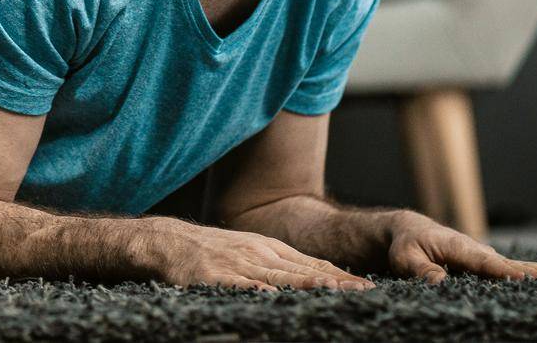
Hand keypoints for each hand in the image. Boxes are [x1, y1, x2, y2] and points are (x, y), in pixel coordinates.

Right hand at [147, 219, 376, 291]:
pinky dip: (257, 289)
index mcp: (270, 248)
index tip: (367, 286)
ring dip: (306, 283)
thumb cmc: (213, 251)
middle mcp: (259, 253)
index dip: (340, 275)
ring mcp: (239, 264)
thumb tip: (318, 277)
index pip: (313, 263)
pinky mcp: (216, 276)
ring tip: (331, 290)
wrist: (169, 241)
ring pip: (279, 276)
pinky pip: (240, 284)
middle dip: (335, 281)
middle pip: (303, 270)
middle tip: (363, 291)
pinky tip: (272, 296)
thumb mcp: (251, 249)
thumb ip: (280, 264)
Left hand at [386, 211, 536, 283]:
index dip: (508, 272)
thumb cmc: (406, 244)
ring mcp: (486, 257)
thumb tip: (441, 284)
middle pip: (512, 264)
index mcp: (460, 247)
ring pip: (519, 265)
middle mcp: (478, 250)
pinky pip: (514, 269)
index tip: (530, 279)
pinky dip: (535, 274)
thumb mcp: (406, 258)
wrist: (411, 230)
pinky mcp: (488, 263)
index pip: (487, 263)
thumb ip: (423, 270)